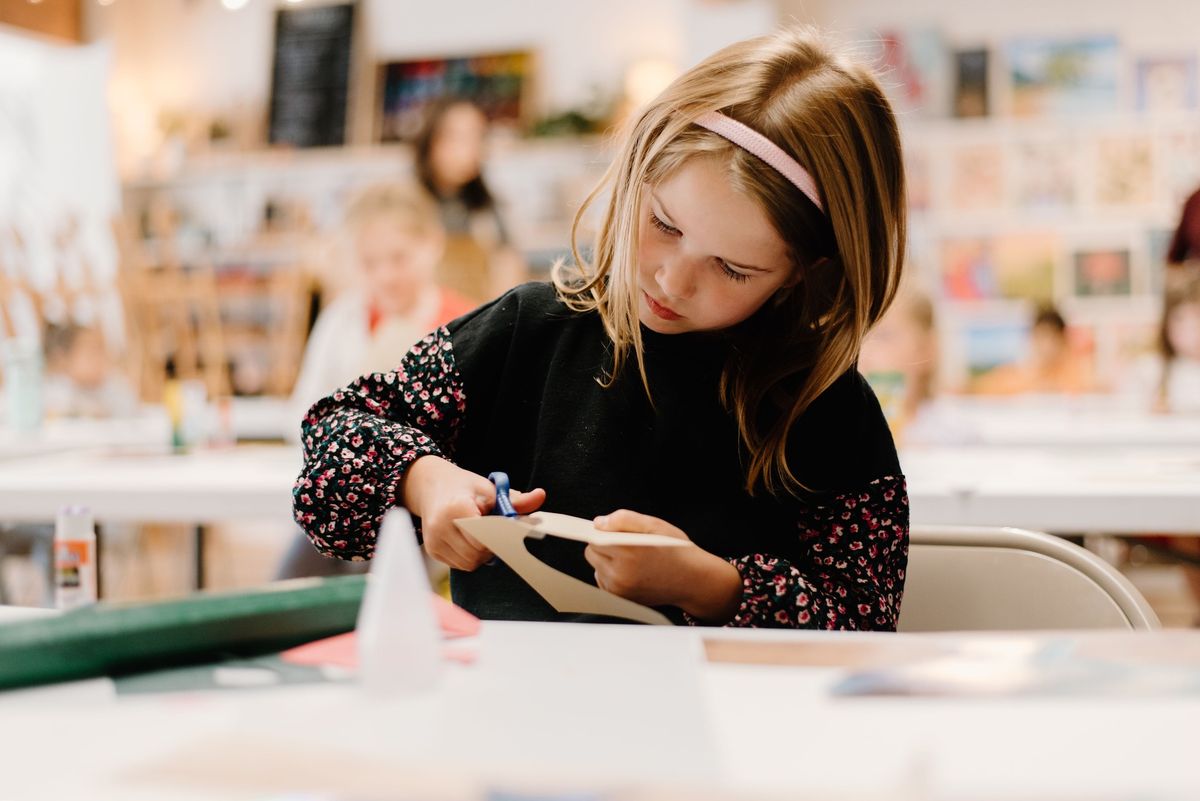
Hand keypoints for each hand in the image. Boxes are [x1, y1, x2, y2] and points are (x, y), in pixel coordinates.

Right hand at [400, 456, 544, 570]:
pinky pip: (460, 564)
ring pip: (469, 563)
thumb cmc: (464, 487)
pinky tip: (469, 540)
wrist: (431, 486)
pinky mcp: (432, 550)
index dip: (499, 537)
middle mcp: (440, 527)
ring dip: (481, 554)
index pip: (484, 537)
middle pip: (477, 554)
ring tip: (481, 535)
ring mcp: (433, 541)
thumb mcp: (490, 489)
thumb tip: (540, 496)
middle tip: (495, 532)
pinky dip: (470, 556)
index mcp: (455, 508)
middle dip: (492, 547)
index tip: (508, 532)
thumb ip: (515, 500)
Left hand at [585, 509, 742, 622]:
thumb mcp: (654, 525)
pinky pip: (604, 581)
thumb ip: (624, 519)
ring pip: (597, 567)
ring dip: (607, 560)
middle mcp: (621, 575)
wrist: (693, 580)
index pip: (595, 539)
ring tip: (632, 559)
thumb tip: (599, 523)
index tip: (604, 529)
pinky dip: (611, 574)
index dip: (602, 531)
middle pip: (591, 553)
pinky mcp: (622, 599)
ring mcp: (620, 590)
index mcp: (629, 553)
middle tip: (626, 544)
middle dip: (604, 545)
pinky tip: (631, 571)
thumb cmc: (676, 550)